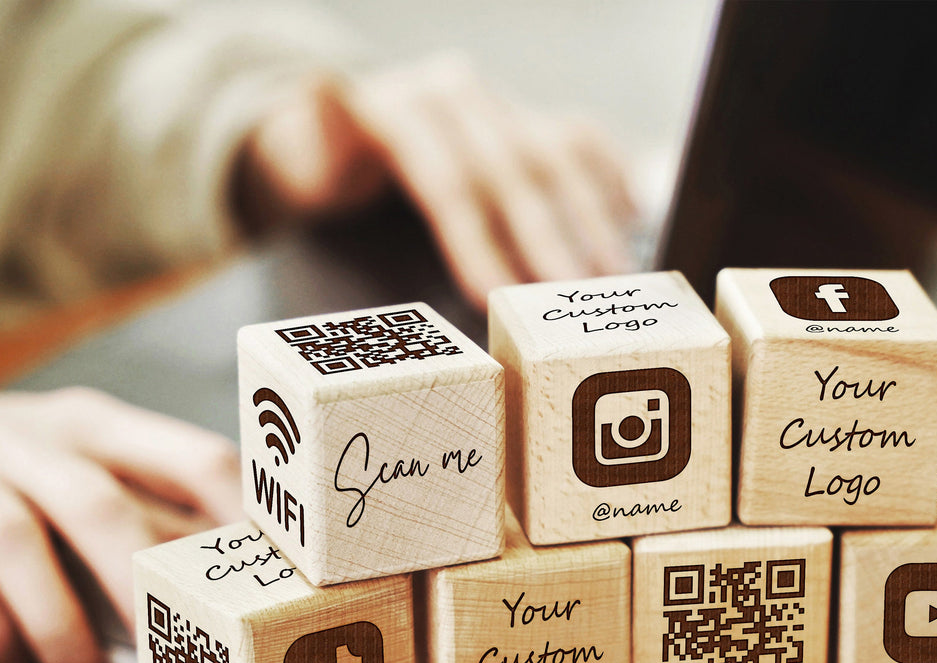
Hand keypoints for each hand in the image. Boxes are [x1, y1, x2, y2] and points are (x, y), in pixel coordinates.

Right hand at [0, 389, 239, 662]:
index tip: (271, 591)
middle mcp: (35, 441)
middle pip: (99, 507)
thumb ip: (151, 510)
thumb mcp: (86, 466)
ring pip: (14, 541)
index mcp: (102, 428)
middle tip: (174, 662)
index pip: (197, 459)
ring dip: (62, 632)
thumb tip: (242, 592)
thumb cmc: (17, 476)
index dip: (243, 526)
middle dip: (139, 591)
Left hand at [236, 54, 637, 308]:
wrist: (349, 129)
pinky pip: (583, 141)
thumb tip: (322, 87)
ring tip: (614, 279)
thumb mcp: (304, 156)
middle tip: (572, 301)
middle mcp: (461, 95)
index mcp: (407, 107)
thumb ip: (320, 132)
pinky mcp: (530, 117)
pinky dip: (611, 179)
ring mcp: (501, 103)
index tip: (496, 296)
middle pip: (514, 172)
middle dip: (547, 240)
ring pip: (558, 155)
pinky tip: (632, 221)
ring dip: (592, 219)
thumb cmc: (324, 168)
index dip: (477, 241)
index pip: (450, 181)